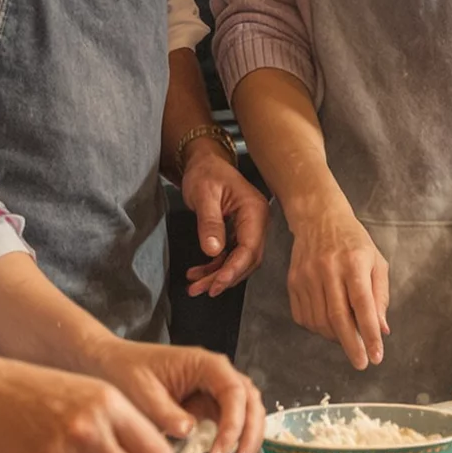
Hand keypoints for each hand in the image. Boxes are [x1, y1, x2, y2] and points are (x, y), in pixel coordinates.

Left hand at [95, 335, 266, 452]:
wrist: (110, 364)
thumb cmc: (125, 371)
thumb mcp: (141, 392)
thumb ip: (166, 413)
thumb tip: (190, 432)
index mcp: (204, 364)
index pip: (234, 392)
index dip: (233, 424)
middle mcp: (216, 374)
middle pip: (250, 402)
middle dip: (250, 434)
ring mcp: (213, 390)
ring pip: (247, 411)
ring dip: (246, 438)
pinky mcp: (206, 405)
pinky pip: (229, 421)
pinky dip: (233, 440)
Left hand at [179, 144, 269, 296]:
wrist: (204, 162)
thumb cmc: (206, 172)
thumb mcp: (203, 194)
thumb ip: (209, 222)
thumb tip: (213, 250)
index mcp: (254, 211)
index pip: (250, 248)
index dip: (233, 270)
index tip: (215, 285)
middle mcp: (257, 221)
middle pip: (246, 259)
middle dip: (224, 277)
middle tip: (201, 289)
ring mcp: (250, 227)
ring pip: (238, 260)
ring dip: (218, 275)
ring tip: (195, 286)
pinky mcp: (239, 232)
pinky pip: (231, 255)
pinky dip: (215, 266)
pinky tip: (199, 272)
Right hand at [285, 199, 388, 369]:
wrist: (318, 218)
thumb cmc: (353, 241)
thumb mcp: (376, 261)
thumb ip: (380, 296)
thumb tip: (381, 330)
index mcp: (354, 262)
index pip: (363, 304)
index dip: (370, 333)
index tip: (376, 356)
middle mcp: (328, 269)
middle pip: (338, 317)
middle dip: (351, 345)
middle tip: (361, 363)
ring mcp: (307, 276)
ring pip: (319, 321)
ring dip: (335, 337)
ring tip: (348, 338)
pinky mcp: (293, 282)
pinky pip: (304, 317)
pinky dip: (318, 328)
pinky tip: (329, 325)